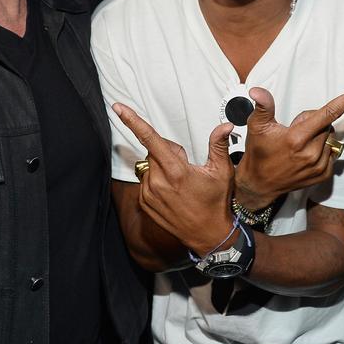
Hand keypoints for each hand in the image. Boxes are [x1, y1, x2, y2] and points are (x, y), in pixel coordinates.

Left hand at [113, 103, 235, 252]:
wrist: (207, 235)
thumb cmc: (216, 203)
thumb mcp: (222, 171)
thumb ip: (218, 145)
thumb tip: (225, 126)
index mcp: (175, 170)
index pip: (150, 139)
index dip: (133, 120)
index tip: (118, 108)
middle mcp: (158, 181)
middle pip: (154, 150)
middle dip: (168, 152)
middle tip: (187, 167)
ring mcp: (149, 193)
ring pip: (149, 165)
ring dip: (162, 166)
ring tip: (180, 182)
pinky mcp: (144, 202)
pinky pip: (146, 180)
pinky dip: (157, 180)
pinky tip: (172, 191)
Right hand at [233, 85, 343, 208]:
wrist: (260, 183)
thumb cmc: (259, 152)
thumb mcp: (257, 126)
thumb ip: (263, 106)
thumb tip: (257, 90)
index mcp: (297, 138)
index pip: (328, 113)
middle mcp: (311, 153)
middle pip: (326, 124)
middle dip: (313, 122)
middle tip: (294, 130)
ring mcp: (319, 166)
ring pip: (329, 138)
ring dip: (318, 136)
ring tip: (298, 145)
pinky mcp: (323, 174)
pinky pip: (331, 152)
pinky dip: (321, 149)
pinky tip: (305, 154)